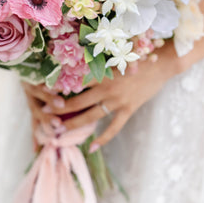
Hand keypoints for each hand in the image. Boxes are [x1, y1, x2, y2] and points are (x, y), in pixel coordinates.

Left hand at [27, 41, 179, 149]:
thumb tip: (76, 61)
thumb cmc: (137, 55)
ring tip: (59, 133)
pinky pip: (113, 127)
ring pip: (91, 116)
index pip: (73, 82)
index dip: (57, 88)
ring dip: (74, 125)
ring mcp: (118, 100)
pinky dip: (103, 138)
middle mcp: (107, 88)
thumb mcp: (114, 54)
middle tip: (44, 115)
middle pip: (77, 102)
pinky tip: (91, 148)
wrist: (162, 62)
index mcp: (101, 72)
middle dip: (59, 110)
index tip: (41, 91)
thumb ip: (96, 61)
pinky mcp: (129, 109)